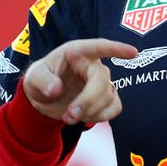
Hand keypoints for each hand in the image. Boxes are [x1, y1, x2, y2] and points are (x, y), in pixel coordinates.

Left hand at [22, 38, 136, 124]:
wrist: (44, 97)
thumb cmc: (40, 79)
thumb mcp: (33, 77)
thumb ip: (42, 81)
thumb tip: (56, 89)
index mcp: (77, 52)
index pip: (99, 47)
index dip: (116, 49)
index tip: (133, 52)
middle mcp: (93, 65)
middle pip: (101, 81)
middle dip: (87, 101)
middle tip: (69, 117)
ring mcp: (102, 81)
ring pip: (109, 97)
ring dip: (90, 112)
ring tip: (69, 118)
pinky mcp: (106, 98)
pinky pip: (115, 108)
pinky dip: (101, 117)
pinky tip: (85, 118)